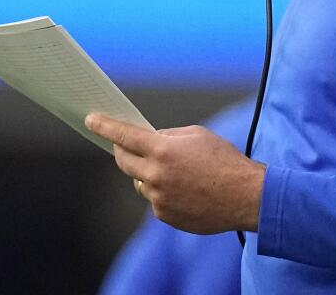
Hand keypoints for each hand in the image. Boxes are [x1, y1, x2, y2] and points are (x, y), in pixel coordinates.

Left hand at [86, 113, 265, 233]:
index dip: (104, 126)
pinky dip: (163, 192)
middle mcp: (156, 175)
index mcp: (163, 150)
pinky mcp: (165, 216)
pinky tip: (186, 190)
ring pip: (140, 182)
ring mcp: (159, 198)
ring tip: (177, 172)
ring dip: (148, 174)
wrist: (245, 196)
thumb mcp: (197, 135)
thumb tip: (149, 140)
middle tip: (127, 145)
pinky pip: (155, 200)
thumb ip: (168, 136)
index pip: (124, 135)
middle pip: (124, 161)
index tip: (90, 119)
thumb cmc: (224, 160)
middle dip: (122, 151)